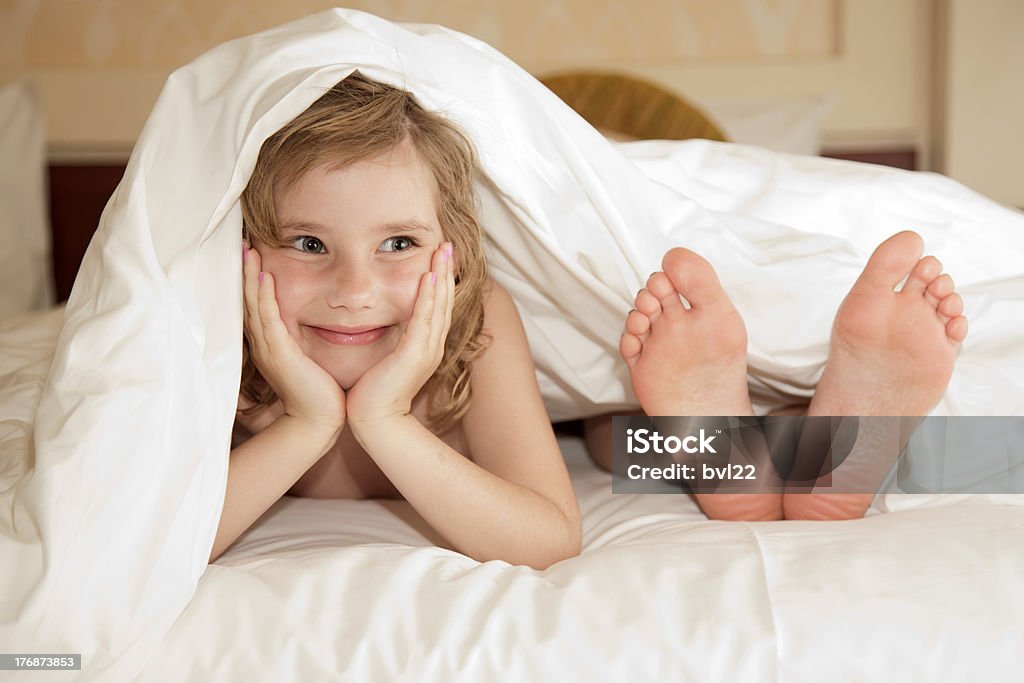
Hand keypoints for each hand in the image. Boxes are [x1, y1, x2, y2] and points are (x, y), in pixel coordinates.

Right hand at [243, 242, 345, 437]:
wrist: (319, 421)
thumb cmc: (318, 392)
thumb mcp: (308, 359)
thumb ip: (304, 342)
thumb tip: (315, 324)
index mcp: (270, 344)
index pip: (256, 305)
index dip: (250, 280)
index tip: (250, 254)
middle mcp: (264, 343)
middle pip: (248, 300)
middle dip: (243, 271)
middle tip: (240, 243)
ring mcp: (269, 348)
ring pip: (254, 304)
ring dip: (249, 276)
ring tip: (247, 250)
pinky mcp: (280, 353)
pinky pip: (269, 318)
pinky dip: (263, 296)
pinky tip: (261, 276)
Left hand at [346, 241, 453, 431]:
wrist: (374, 421)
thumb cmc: (372, 394)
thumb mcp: (385, 360)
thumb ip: (389, 341)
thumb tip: (382, 324)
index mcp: (425, 347)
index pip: (437, 308)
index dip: (440, 281)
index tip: (439, 257)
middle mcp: (431, 346)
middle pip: (444, 301)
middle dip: (446, 271)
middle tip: (448, 245)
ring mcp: (425, 350)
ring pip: (438, 306)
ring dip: (441, 276)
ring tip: (443, 251)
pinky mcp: (414, 354)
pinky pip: (424, 320)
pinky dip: (428, 297)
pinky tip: (429, 277)